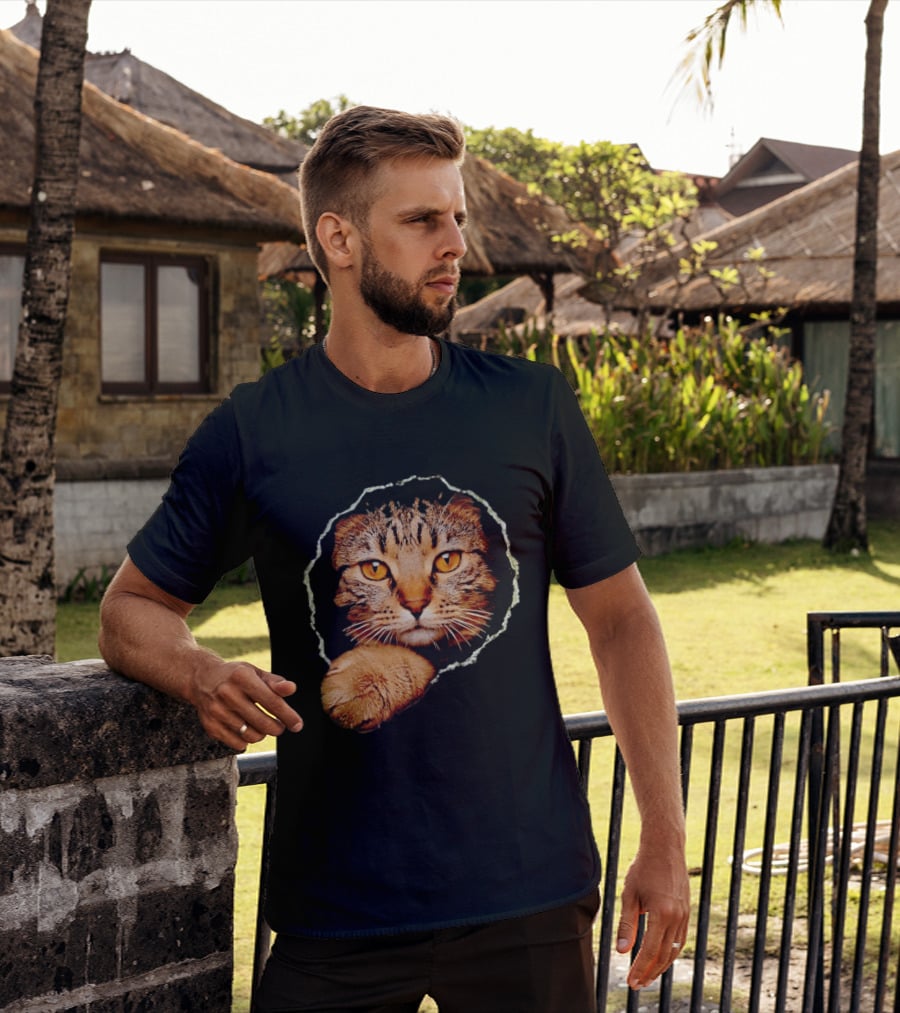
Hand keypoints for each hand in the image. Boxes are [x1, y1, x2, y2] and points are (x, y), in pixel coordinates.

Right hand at [187, 658, 302, 750]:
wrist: (201, 679)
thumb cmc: (235, 676)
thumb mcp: (255, 672)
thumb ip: (274, 682)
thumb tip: (291, 689)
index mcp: (242, 677)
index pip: (271, 701)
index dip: (288, 715)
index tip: (297, 724)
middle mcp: (227, 694)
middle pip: (262, 722)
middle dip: (277, 728)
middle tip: (280, 726)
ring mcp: (217, 711)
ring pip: (251, 735)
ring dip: (262, 734)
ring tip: (262, 725)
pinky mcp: (210, 726)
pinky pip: (237, 744)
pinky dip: (247, 740)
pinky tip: (247, 729)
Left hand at [616, 841, 690, 989]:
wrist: (665, 847)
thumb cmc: (644, 867)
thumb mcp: (630, 894)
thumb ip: (627, 924)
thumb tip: (622, 951)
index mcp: (662, 913)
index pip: (650, 950)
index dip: (640, 968)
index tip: (631, 981)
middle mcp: (677, 917)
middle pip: (664, 955)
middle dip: (650, 972)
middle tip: (637, 984)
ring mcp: (684, 914)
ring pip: (674, 950)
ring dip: (661, 965)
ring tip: (648, 975)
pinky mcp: (686, 911)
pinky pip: (680, 939)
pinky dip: (670, 952)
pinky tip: (660, 956)